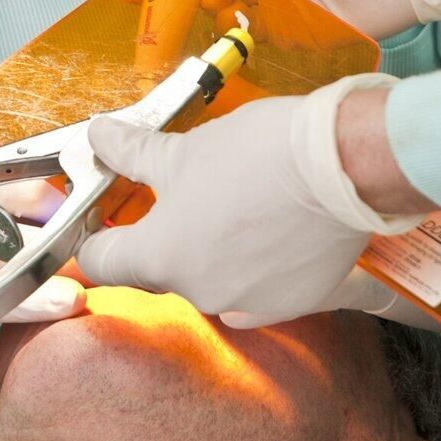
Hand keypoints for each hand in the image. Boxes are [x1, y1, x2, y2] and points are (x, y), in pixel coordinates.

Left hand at [74, 76, 417, 326]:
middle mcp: (198, 294)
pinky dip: (257, 261)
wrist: (344, 166)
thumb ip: (133, 152)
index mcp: (160, 259)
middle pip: (161, 268)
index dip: (96, 235)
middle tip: (185, 193)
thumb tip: (99, 136)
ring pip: (211, 277)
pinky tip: (272, 224)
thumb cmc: (257, 154)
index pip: (101, 261)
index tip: (104, 217)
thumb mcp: (183, 149)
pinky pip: (258, 286)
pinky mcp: (293, 304)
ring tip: (236, 202)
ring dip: (214, 248)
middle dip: (166, 233)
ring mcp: (248, 304)